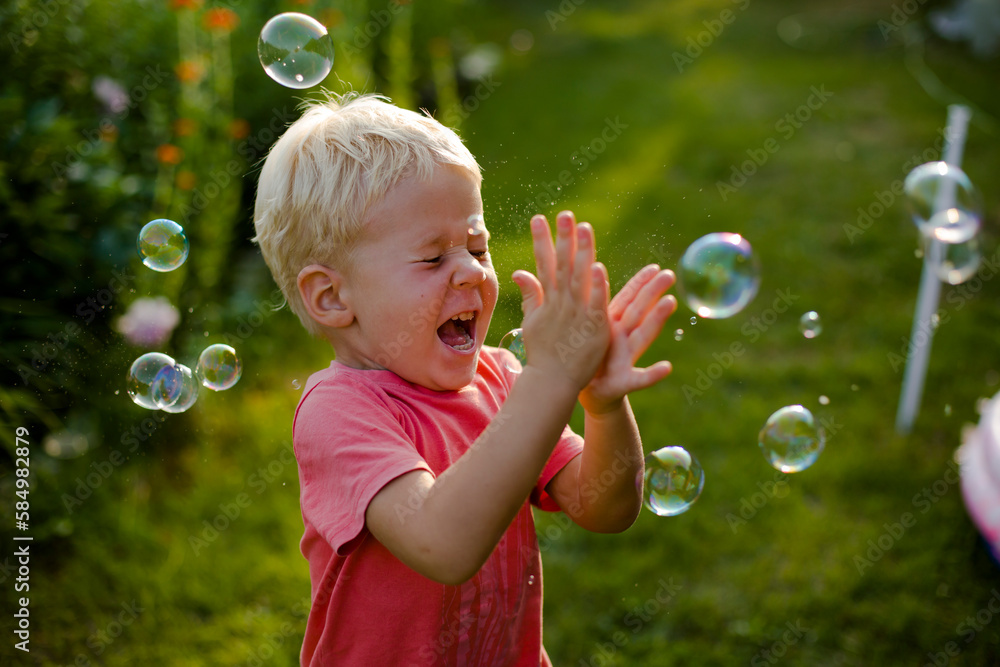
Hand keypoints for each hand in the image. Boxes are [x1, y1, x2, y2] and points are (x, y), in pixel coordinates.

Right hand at [511, 211, 609, 390]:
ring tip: (585, 228)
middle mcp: (561, 303)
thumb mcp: (532, 321)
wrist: (551, 382)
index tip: (539, 218)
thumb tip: (518, 272)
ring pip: (580, 278)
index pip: (544, 264)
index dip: (541, 240)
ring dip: (582, 252)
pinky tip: (599, 267)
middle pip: (563, 265)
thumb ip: (530, 295)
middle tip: (565, 214)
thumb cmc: (543, 353)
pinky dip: (597, 286)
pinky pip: (596, 302)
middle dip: (563, 238)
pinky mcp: (594, 327)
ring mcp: (577, 314)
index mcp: (548, 300)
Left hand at [578, 264, 676, 414]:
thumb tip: (578, 278)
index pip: (627, 299)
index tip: (655, 267)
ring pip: (643, 336)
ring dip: (657, 320)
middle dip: (653, 292)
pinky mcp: (624, 382)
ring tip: (670, 303)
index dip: (640, 283)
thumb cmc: (584, 359)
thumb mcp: (582, 330)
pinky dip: (653, 374)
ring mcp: (626, 359)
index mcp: (609, 324)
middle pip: (639, 311)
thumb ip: (584, 306)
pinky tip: (667, 367)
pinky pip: (640, 379)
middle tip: (670, 274)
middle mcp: (622, 338)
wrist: (587, 393)